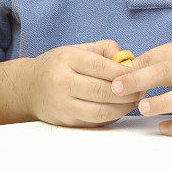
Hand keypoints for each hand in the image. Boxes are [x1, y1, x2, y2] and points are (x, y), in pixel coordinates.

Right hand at [29, 40, 146, 127]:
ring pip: (100, 111)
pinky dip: (111, 117)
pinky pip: (94, 122)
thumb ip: (104, 49)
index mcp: (67, 58)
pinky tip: (119, 110)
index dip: (123, 73)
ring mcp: (63, 104)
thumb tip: (127, 59)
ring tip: (134, 102)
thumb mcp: (77, 49)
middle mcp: (62, 81)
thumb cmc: (59, 65)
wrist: (29, 86)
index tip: (138, 75)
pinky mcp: (66, 121)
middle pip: (102, 91)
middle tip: (142, 91)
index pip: (100, 66)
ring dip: (123, 109)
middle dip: (127, 93)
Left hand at [111, 40, 171, 136]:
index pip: (156, 57)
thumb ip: (156, 59)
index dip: (135, 68)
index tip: (114, 77)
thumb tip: (126, 68)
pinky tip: (163, 128)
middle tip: (118, 88)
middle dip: (140, 79)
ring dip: (162, 103)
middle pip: (167, 72)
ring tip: (142, 108)